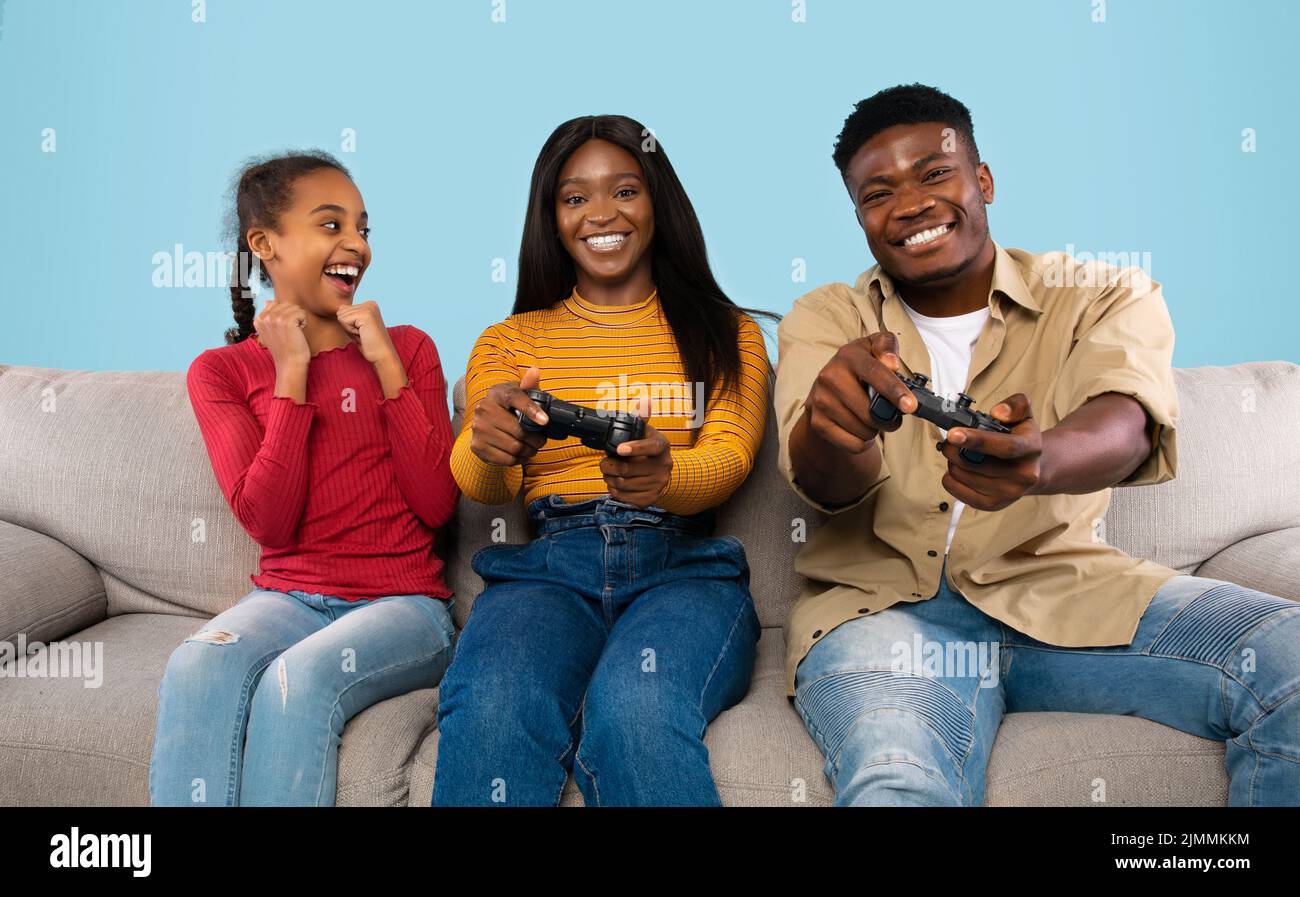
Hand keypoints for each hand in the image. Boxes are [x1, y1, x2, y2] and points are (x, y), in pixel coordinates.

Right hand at [253, 298, 309, 368]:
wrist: (290, 363)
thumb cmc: (284, 349)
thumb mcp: (270, 331)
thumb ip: (268, 316)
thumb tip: (267, 301)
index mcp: (258, 319)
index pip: (276, 303)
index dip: (285, 316)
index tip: (282, 330)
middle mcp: (264, 318)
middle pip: (287, 304)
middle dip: (293, 317)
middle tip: (289, 333)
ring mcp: (274, 318)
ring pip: (296, 308)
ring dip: (299, 320)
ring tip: (293, 333)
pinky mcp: (286, 321)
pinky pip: (302, 313)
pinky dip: (304, 323)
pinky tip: (298, 334)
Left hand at [336, 300, 397, 364]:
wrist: (382, 355)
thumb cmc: (369, 344)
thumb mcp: (356, 327)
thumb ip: (348, 316)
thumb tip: (339, 308)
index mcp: (369, 305)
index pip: (343, 309)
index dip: (348, 325)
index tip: (362, 332)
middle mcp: (370, 303)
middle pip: (341, 311)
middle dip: (348, 326)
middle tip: (363, 334)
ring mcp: (368, 307)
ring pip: (341, 316)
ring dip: (349, 329)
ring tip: (363, 334)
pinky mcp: (365, 314)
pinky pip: (343, 320)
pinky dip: (350, 331)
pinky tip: (363, 335)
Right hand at [469, 366, 548, 466]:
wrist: (485, 424)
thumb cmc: (508, 408)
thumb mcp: (518, 394)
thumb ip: (529, 385)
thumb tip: (535, 371)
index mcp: (496, 393)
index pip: (515, 398)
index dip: (531, 410)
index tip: (545, 421)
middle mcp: (483, 409)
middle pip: (518, 430)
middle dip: (536, 439)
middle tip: (542, 440)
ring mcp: (478, 429)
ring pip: (514, 447)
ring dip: (529, 450)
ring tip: (533, 447)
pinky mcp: (478, 447)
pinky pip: (507, 459)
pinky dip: (519, 459)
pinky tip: (521, 454)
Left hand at [600, 394, 671, 507]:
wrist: (664, 474)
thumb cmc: (650, 450)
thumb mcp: (648, 433)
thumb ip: (642, 417)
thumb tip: (645, 400)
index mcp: (662, 446)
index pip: (651, 447)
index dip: (635, 448)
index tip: (619, 449)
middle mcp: (663, 466)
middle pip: (629, 469)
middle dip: (608, 465)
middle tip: (603, 462)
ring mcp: (657, 484)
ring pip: (624, 484)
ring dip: (609, 478)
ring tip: (608, 472)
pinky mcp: (650, 498)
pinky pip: (625, 497)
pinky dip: (614, 491)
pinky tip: (615, 483)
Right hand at [804, 331, 917, 453]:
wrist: (824, 389)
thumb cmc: (858, 369)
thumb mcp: (873, 348)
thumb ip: (887, 346)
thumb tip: (891, 362)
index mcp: (848, 355)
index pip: (874, 373)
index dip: (894, 390)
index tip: (910, 406)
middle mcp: (829, 376)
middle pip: (870, 412)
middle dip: (889, 420)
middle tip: (891, 416)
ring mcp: (821, 401)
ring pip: (863, 430)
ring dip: (874, 430)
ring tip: (870, 419)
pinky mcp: (817, 422)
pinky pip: (853, 444)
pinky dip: (862, 441)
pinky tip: (859, 429)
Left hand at [938, 393, 1043, 510]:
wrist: (1032, 468)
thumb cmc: (1022, 439)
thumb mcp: (1025, 415)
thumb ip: (1016, 405)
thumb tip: (998, 412)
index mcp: (1032, 449)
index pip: (1004, 446)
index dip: (976, 439)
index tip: (953, 434)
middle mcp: (1025, 475)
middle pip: (977, 463)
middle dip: (954, 449)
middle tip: (950, 440)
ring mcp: (1009, 493)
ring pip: (964, 476)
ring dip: (953, 462)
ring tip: (960, 454)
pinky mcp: (993, 505)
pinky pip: (958, 491)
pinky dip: (951, 478)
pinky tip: (960, 469)